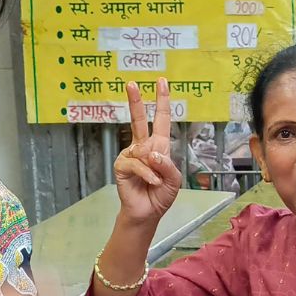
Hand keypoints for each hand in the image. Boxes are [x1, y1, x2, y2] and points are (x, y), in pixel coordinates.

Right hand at [113, 79, 183, 226]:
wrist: (147, 212)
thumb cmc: (160, 195)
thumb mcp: (174, 179)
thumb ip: (167, 164)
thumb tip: (151, 152)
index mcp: (159, 146)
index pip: (162, 120)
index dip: (162, 101)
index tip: (162, 82)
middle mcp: (143, 146)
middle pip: (139, 120)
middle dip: (135, 101)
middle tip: (131, 83)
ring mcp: (131, 154)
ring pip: (144, 151)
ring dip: (154, 169)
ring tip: (156, 182)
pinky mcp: (121, 165)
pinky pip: (136, 164)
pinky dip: (147, 174)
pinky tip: (151, 182)